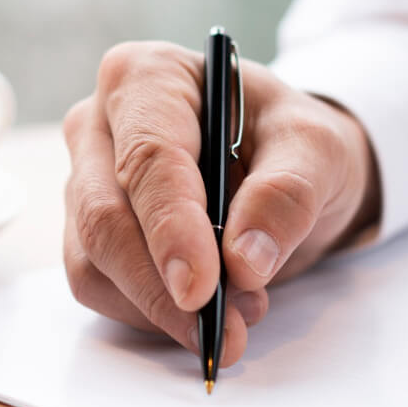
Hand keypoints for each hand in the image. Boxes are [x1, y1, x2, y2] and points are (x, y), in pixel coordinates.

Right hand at [62, 41, 379, 365]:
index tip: (199, 289)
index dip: (171, 227)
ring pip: (93, 262)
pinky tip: (207, 311)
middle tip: (226, 330)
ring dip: (161, 308)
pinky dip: (153, 314)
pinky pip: (101, 288)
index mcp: (150, 77)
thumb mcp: (319, 152)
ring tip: (239, 313)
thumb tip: (246, 259)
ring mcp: (88, 180)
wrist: (291, 170)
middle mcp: (101, 124)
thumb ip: (288, 195)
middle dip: (164, 287)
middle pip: (105, 218)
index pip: (148, 157)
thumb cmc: (294, 142)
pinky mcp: (91, 234)